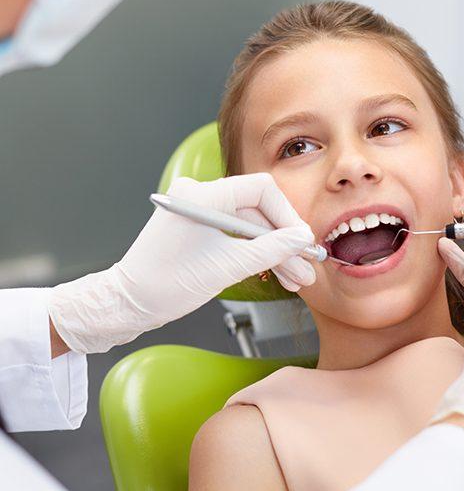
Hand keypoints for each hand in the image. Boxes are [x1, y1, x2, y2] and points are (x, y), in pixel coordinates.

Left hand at [47, 173, 315, 353]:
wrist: (128, 304)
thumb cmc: (166, 285)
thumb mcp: (227, 267)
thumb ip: (270, 249)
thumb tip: (301, 239)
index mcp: (203, 195)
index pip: (261, 189)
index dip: (287, 215)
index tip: (302, 241)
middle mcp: (200, 195)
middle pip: (257, 210)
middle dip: (282, 241)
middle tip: (304, 265)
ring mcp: (199, 211)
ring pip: (249, 225)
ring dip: (272, 251)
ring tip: (296, 278)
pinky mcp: (198, 227)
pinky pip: (234, 233)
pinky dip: (253, 252)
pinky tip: (275, 272)